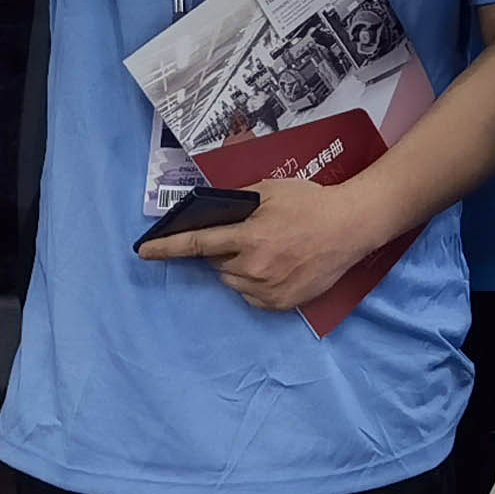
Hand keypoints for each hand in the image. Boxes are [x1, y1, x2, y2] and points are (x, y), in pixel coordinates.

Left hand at [168, 174, 379, 310]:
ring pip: (231, 281)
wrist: (351, 227)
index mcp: (248, 236)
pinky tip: (276, 267)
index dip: (167, 248)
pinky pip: (250, 296)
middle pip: (216, 263)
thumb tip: (213, 211)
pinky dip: (254, 283)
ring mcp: (267, 288)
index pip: (197, 244)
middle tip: (249, 235)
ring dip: (238, 267)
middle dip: (223, 250)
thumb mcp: (271, 189)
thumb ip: (238, 200)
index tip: (143, 252)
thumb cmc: (311, 202)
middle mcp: (253, 266)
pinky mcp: (280, 304)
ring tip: (267, 250)